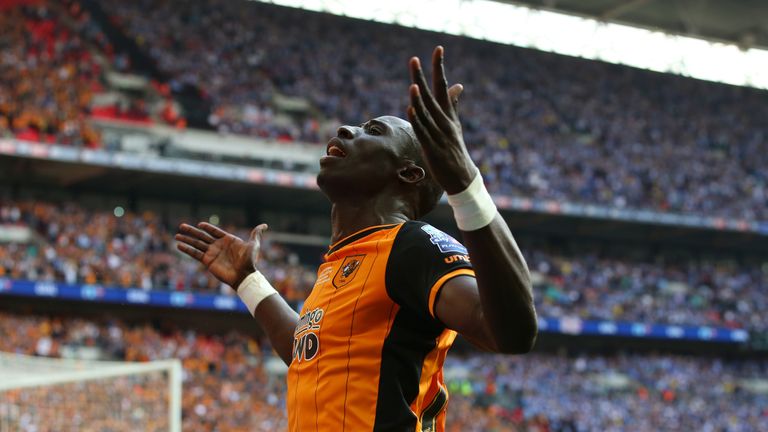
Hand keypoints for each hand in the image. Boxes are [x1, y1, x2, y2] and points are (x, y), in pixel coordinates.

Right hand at [175, 222, 267, 288]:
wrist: (244, 275)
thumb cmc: (249, 261)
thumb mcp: (253, 245)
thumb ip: (256, 234)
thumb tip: (264, 225)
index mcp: (228, 240)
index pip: (215, 231)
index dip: (207, 227)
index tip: (200, 224)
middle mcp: (218, 246)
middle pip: (202, 236)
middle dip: (192, 231)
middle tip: (181, 225)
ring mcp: (212, 253)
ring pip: (197, 244)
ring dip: (187, 239)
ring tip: (176, 235)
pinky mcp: (207, 261)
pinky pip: (195, 254)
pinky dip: (187, 249)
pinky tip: (179, 245)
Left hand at [408, 46, 476, 194]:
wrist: (463, 177)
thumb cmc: (455, 150)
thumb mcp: (455, 125)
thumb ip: (453, 104)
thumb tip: (457, 85)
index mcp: (448, 114)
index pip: (443, 86)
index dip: (439, 68)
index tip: (438, 48)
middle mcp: (445, 122)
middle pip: (431, 96)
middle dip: (421, 78)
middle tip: (413, 59)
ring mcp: (439, 135)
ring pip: (427, 114)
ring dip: (419, 99)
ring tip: (412, 85)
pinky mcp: (433, 149)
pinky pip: (423, 132)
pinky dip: (417, 121)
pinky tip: (411, 109)